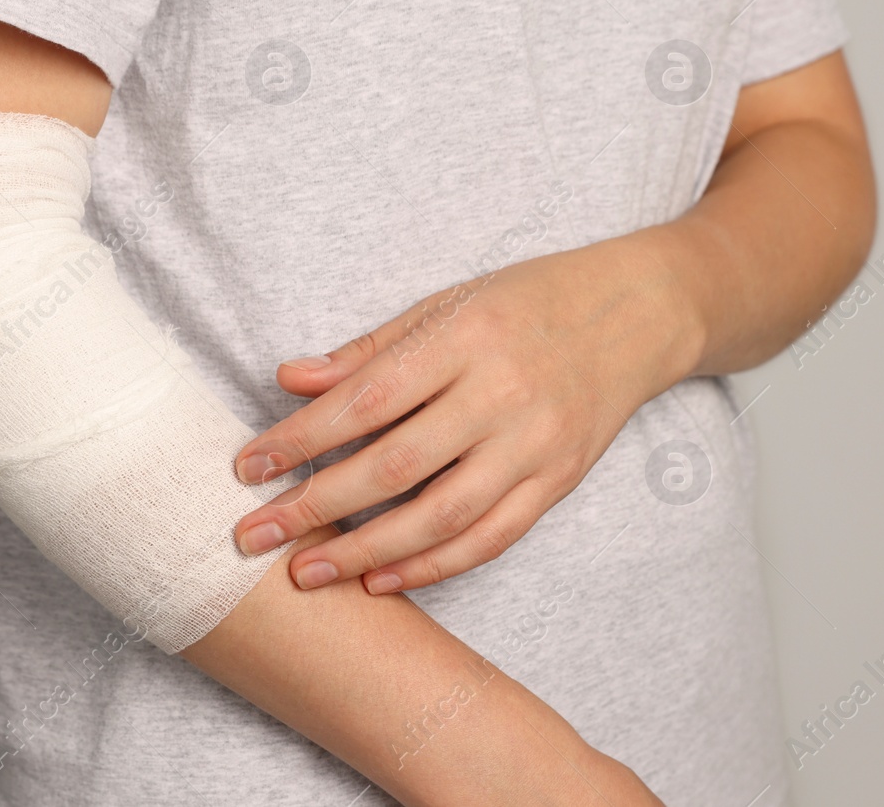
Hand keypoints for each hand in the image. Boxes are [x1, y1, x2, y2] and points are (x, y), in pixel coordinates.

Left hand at [230, 229, 704, 592]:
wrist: (636, 314)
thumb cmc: (528, 303)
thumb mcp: (447, 304)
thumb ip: (370, 351)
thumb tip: (289, 380)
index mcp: (467, 339)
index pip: (368, 398)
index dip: (301, 437)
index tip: (246, 467)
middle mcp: (502, 395)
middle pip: (395, 466)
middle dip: (315, 506)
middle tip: (251, 537)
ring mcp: (536, 444)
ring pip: (442, 517)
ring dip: (366, 553)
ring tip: (307, 573)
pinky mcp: (558, 481)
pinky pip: (490, 538)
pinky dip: (433, 565)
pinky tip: (382, 580)